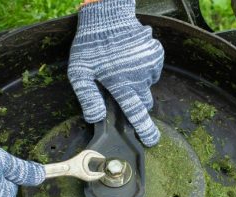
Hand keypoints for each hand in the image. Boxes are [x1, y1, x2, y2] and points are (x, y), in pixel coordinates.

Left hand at [68, 0, 164, 146]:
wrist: (108, 15)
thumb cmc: (90, 44)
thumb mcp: (79, 72)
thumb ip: (87, 97)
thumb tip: (95, 118)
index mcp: (122, 85)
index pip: (136, 114)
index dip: (145, 130)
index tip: (152, 140)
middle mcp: (140, 77)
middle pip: (144, 102)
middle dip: (135, 101)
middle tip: (121, 89)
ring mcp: (150, 65)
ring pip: (147, 85)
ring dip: (138, 83)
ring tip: (122, 68)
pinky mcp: (156, 55)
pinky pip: (152, 70)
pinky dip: (143, 69)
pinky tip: (130, 59)